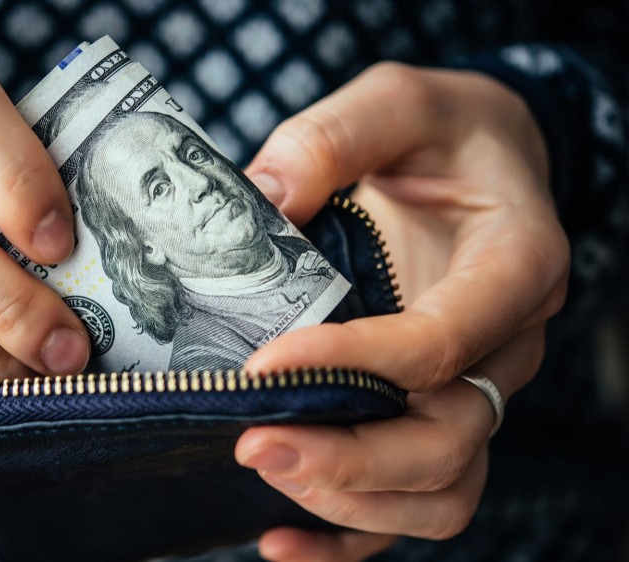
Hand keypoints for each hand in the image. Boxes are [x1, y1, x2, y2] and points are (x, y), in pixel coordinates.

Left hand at [235, 62, 568, 560]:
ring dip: (353, 502)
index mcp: (513, 267)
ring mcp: (474, 389)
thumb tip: (265, 197)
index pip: (440, 343)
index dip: (353, 365)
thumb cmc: (443, 135)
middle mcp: (504, 345)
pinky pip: (413, 499)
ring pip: (440, 489)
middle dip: (349, 458)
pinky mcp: (437, 412)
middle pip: (448, 439)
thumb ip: (336, 136)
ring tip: (265, 475)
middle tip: (252, 442)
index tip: (263, 363)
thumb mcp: (398, 101)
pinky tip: (280, 542)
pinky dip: (352, 535)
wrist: (477, 164)